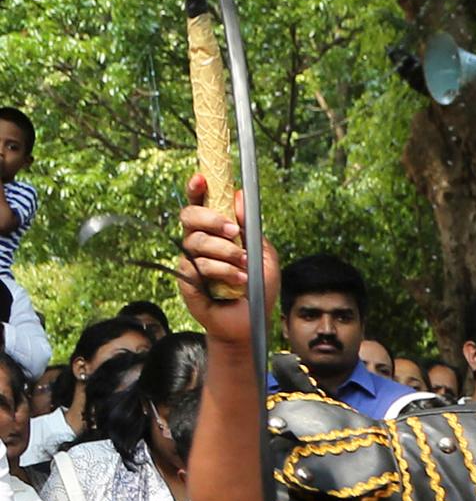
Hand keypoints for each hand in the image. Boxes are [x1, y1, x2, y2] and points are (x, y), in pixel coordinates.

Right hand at [174, 172, 270, 350]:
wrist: (250, 321)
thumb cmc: (257, 288)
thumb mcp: (264, 255)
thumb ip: (252, 228)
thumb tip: (239, 197)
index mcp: (214, 233)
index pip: (199, 205)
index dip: (196, 190)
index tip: (201, 179)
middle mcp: (198, 243)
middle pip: (188, 217)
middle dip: (210, 219)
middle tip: (233, 231)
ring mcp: (189, 261)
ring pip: (196, 242)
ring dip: (226, 252)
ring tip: (244, 265)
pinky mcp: (186, 280)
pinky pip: (197, 266)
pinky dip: (222, 271)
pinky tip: (238, 280)